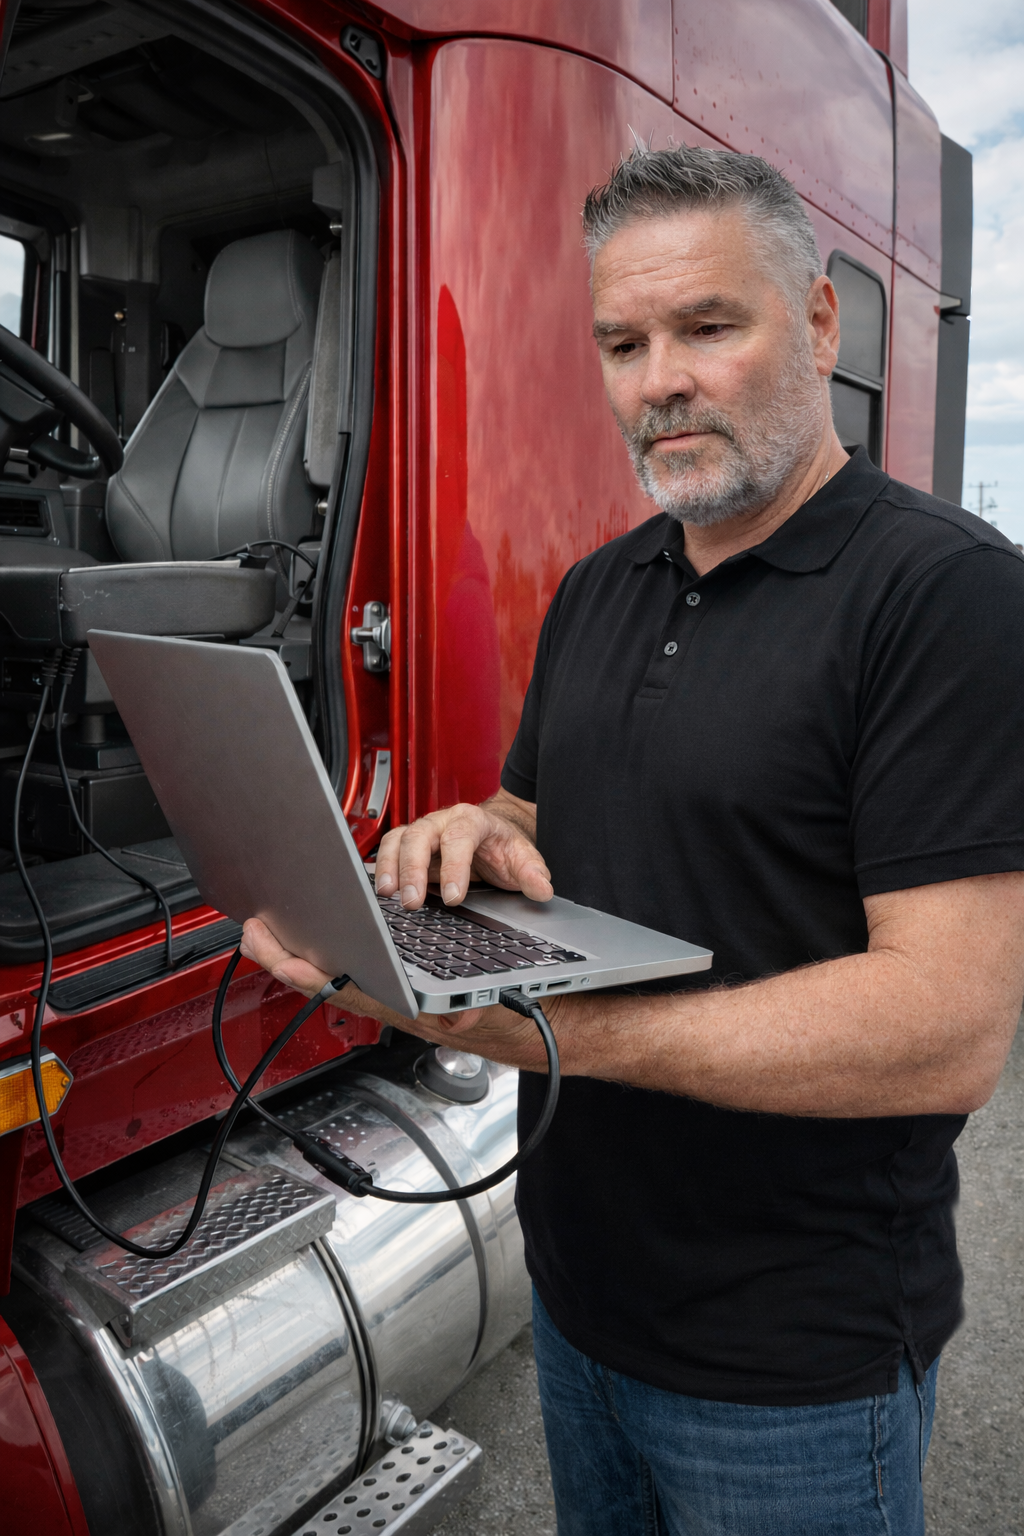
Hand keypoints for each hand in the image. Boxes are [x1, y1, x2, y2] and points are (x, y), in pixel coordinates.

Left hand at [239, 916, 548, 1066]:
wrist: (518, 1025)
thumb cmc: (500, 1011)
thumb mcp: (491, 1004)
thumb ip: (472, 1007)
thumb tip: (461, 1014)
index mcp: (408, 1005)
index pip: (351, 991)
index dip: (313, 977)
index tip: (284, 962)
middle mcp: (390, 1002)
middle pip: (325, 982)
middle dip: (284, 960)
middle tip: (253, 934)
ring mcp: (385, 995)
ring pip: (328, 976)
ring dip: (293, 956)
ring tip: (264, 932)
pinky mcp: (386, 986)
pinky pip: (341, 972)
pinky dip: (315, 955)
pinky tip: (302, 941)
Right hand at [375, 790, 551, 909]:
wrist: (492, 835)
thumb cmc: (503, 846)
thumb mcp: (523, 857)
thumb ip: (532, 872)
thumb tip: (542, 888)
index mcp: (472, 819)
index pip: (459, 838)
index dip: (454, 867)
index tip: (455, 897)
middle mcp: (442, 821)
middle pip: (420, 835)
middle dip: (413, 868)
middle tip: (413, 901)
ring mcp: (424, 832)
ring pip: (398, 840)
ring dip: (390, 866)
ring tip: (389, 894)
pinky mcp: (410, 846)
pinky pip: (390, 851)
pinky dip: (383, 868)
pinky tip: (383, 890)